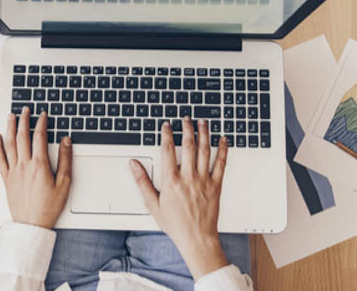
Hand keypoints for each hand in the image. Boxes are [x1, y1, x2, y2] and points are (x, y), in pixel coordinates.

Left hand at [0, 107, 71, 228]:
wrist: (32, 225)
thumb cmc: (49, 207)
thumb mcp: (65, 183)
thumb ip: (66, 160)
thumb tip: (66, 141)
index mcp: (39, 165)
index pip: (39, 137)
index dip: (41, 123)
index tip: (43, 114)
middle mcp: (24, 166)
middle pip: (22, 136)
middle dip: (24, 120)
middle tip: (25, 110)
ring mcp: (13, 172)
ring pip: (9, 144)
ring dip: (10, 128)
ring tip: (11, 116)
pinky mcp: (6, 179)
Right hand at [130, 118, 228, 279]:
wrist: (196, 238)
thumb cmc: (175, 224)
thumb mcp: (152, 204)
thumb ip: (142, 182)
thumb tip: (134, 165)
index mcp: (172, 181)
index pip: (168, 150)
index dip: (167, 134)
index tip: (167, 125)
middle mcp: (188, 177)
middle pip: (188, 145)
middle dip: (187, 128)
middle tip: (186, 119)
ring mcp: (203, 180)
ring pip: (205, 150)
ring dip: (204, 134)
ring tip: (202, 122)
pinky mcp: (216, 185)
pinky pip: (221, 163)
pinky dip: (223, 150)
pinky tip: (223, 139)